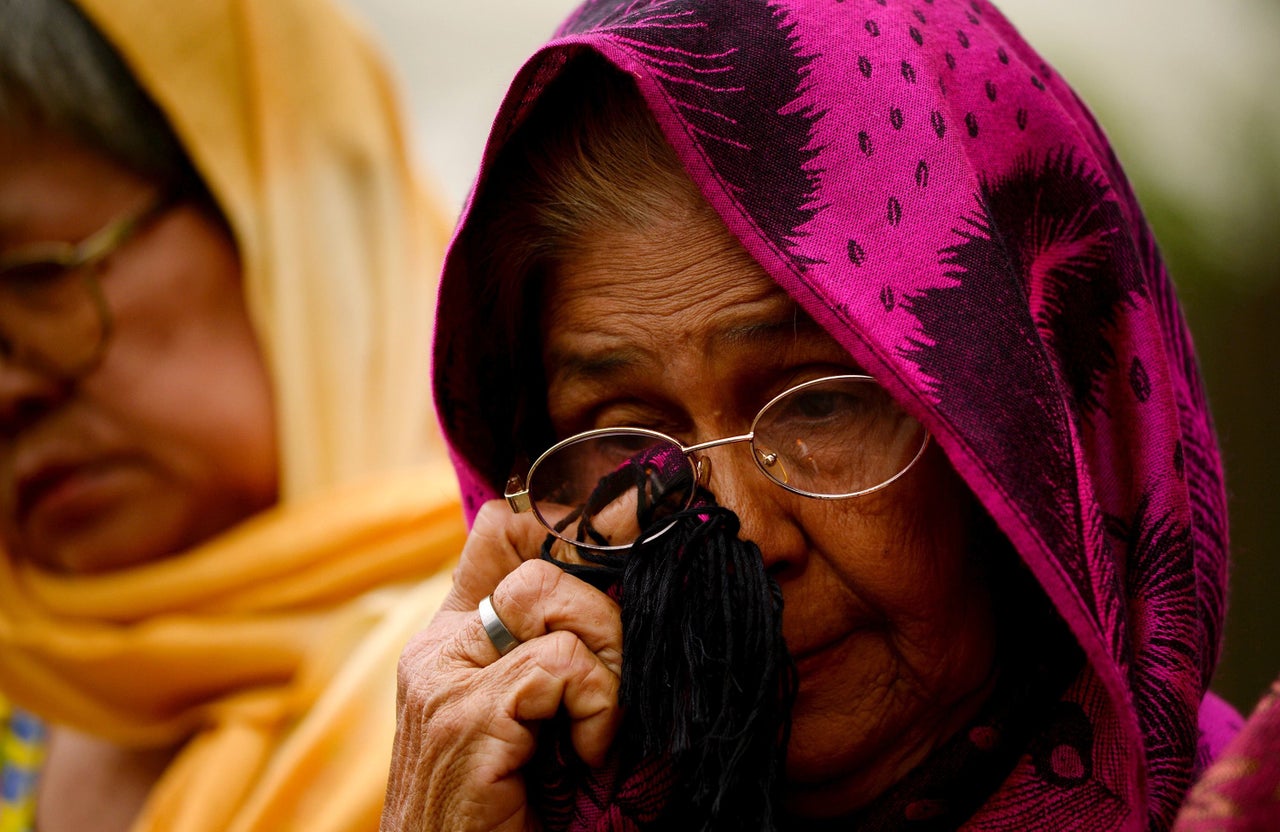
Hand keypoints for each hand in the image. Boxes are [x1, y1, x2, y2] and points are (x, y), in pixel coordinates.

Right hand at [381, 500, 623, 831]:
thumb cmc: (504, 812)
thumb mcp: (530, 719)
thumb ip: (547, 656)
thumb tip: (607, 588)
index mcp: (450, 643)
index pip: (498, 535)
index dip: (565, 537)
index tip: (616, 565)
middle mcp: (438, 652)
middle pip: (539, 564)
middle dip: (604, 614)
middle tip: (614, 686)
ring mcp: (444, 682)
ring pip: (551, 598)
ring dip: (606, 664)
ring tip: (599, 728)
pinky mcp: (468, 719)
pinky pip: (561, 665)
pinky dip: (598, 707)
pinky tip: (589, 755)